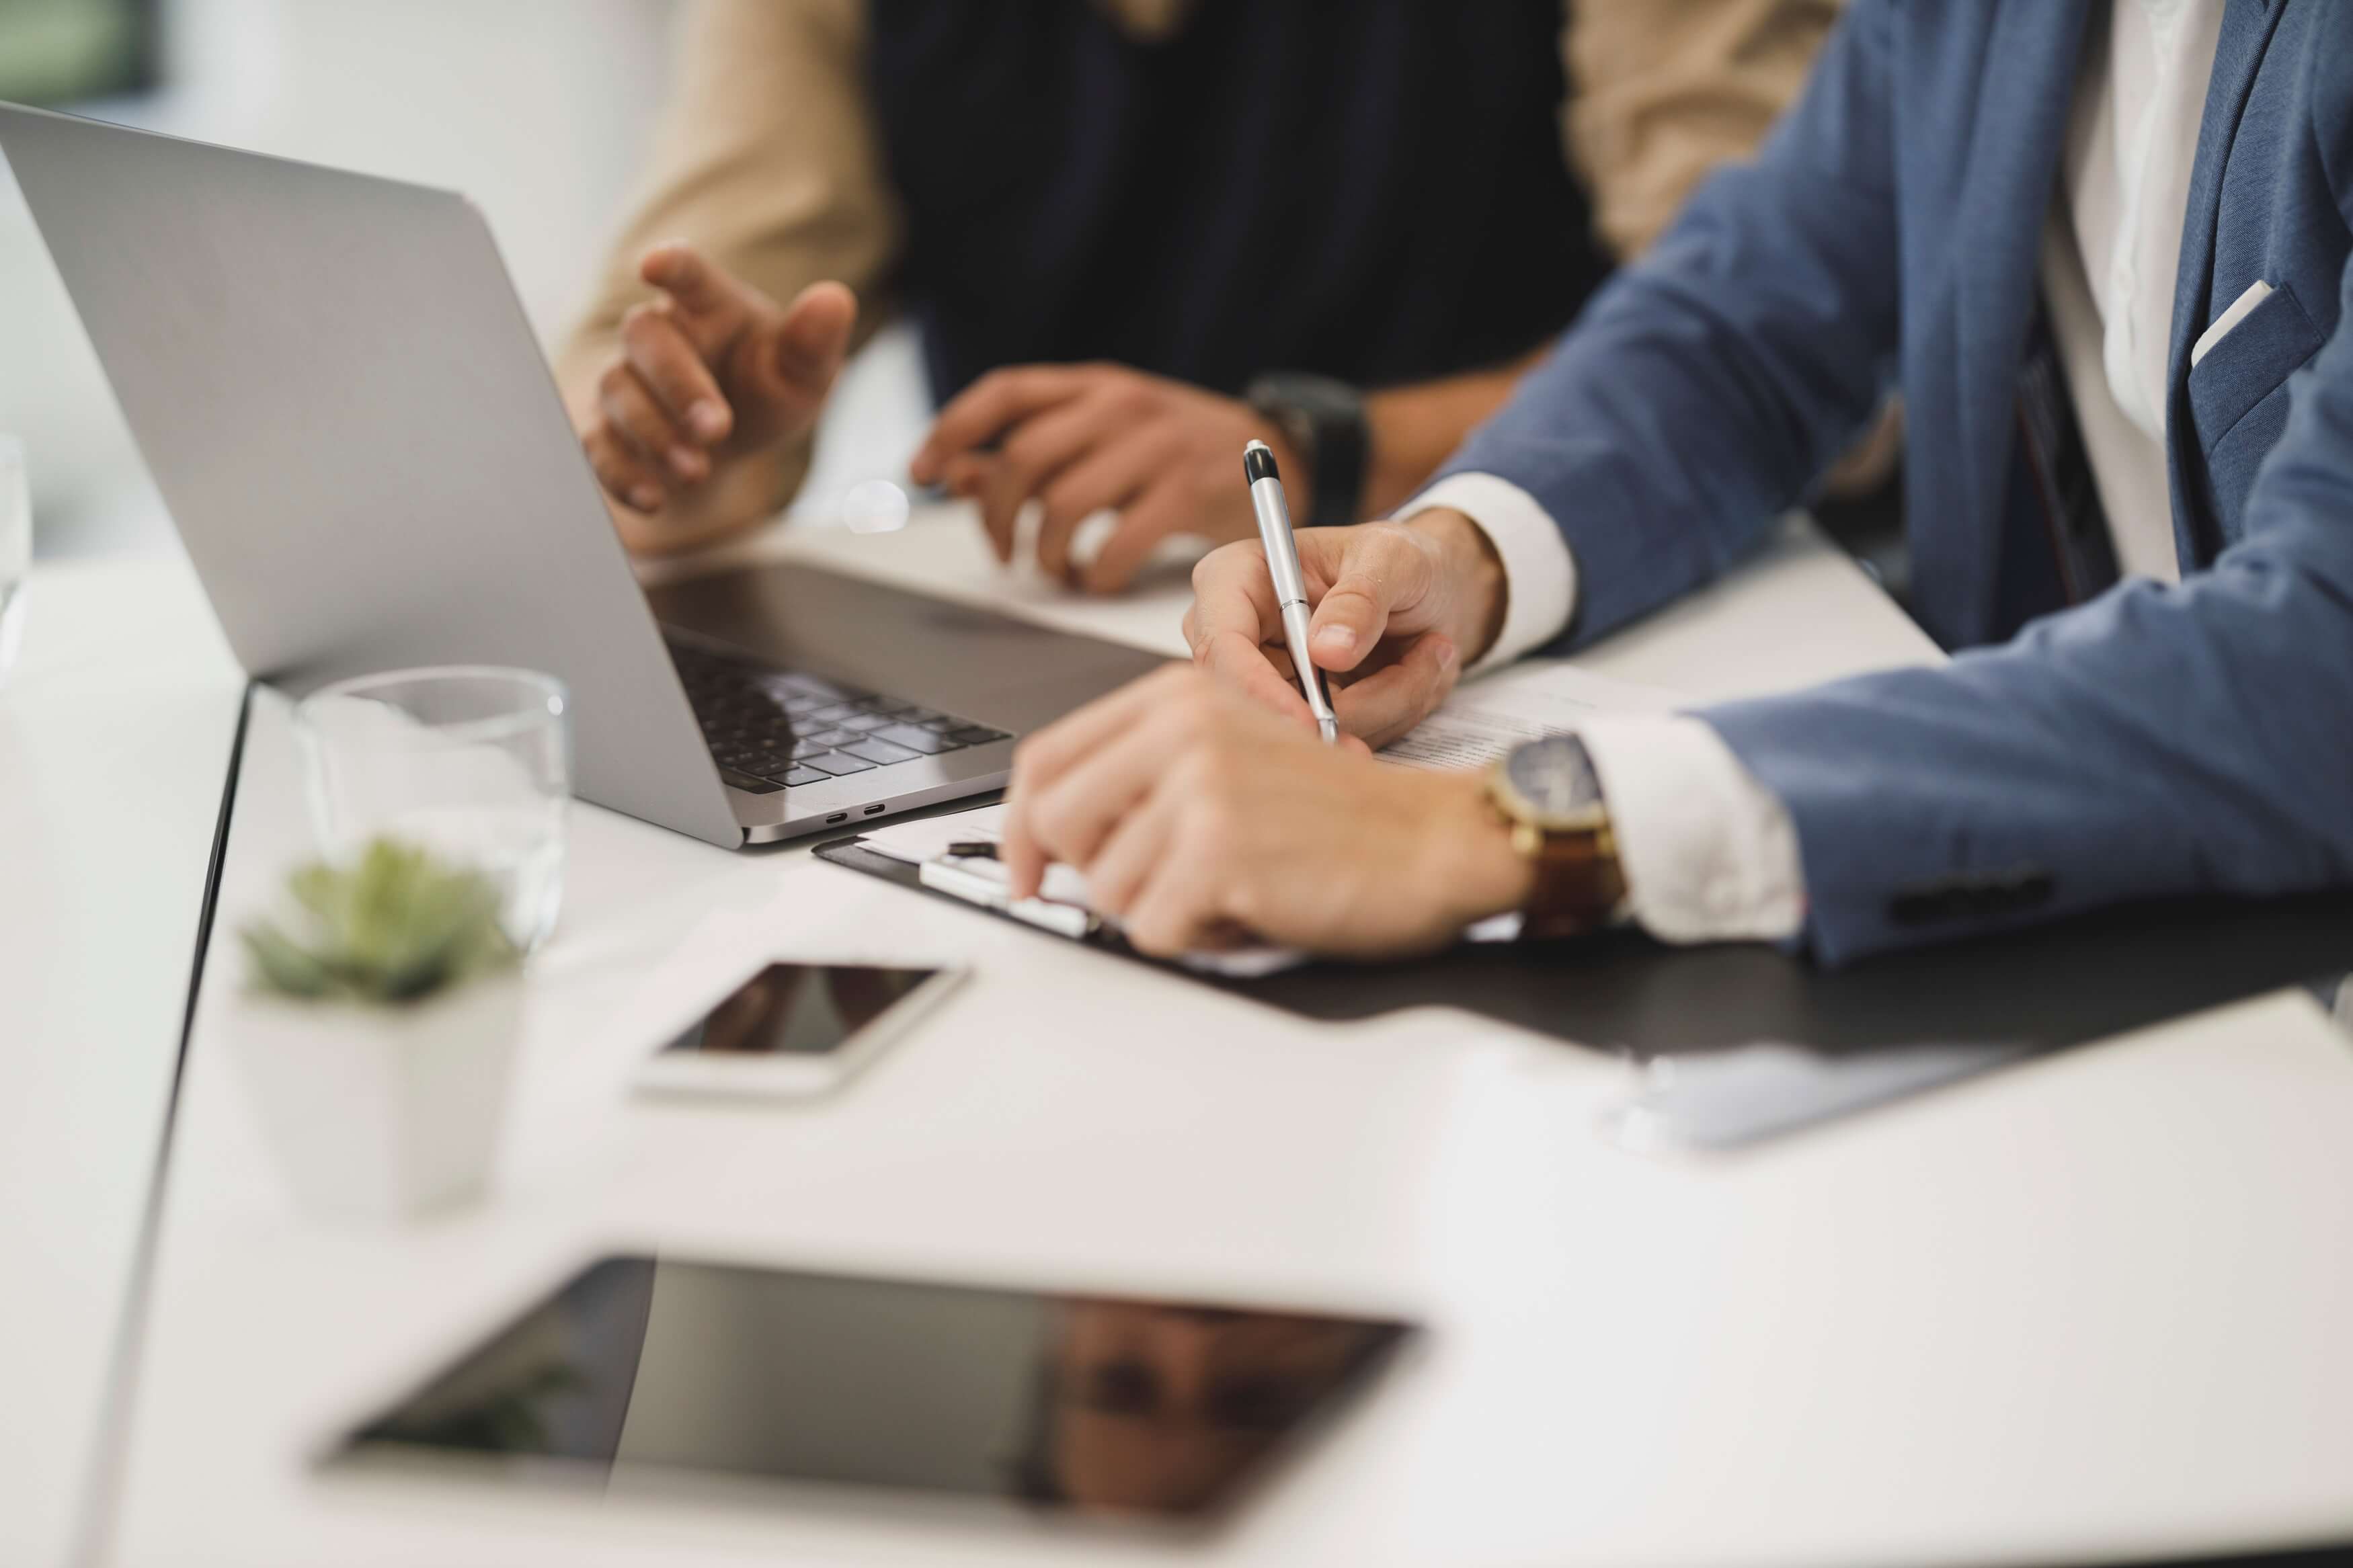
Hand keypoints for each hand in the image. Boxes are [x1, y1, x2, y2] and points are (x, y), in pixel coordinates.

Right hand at [576, 241, 855, 545]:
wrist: (732, 442)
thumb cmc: (766, 389)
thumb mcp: (804, 373)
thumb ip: (816, 342)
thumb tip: (835, 300)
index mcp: (708, 306)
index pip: (688, 274)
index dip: (671, 265)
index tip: (654, 265)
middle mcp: (659, 334)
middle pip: (647, 337)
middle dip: (678, 384)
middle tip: (715, 428)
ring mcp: (627, 380)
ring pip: (619, 391)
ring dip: (654, 433)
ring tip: (696, 470)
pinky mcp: (609, 430)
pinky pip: (599, 446)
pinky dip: (622, 474)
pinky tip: (653, 498)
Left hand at [908, 364, 1299, 594]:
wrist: (1283, 449)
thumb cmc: (1180, 449)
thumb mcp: (1106, 434)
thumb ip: (1036, 451)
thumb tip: (954, 472)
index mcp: (1094, 385)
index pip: (1005, 393)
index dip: (952, 429)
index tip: (922, 471)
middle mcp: (1121, 406)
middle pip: (1024, 456)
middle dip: (996, 513)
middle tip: (1002, 549)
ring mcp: (1157, 448)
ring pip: (1063, 505)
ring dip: (1044, 551)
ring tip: (1054, 567)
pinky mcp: (1189, 494)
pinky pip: (1117, 544)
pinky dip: (1095, 574)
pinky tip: (1097, 578)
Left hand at [1000, 667, 1531, 957]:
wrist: (1435, 837)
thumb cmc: (1345, 811)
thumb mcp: (1235, 752)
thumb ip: (1148, 770)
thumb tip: (1052, 833)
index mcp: (1177, 696)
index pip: (1045, 758)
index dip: (1019, 824)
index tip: (1027, 867)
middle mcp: (1180, 731)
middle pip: (1053, 822)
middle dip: (1089, 873)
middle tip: (1148, 890)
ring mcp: (1198, 789)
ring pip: (1106, 887)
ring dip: (1164, 910)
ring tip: (1232, 887)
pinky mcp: (1219, 852)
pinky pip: (1154, 929)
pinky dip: (1199, 938)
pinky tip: (1251, 909)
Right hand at [1182, 509, 1504, 748]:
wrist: (1437, 590)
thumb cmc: (1402, 559)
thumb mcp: (1393, 559)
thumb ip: (1361, 599)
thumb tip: (1326, 649)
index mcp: (1236, 579)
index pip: (1221, 646)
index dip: (1258, 691)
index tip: (1313, 721)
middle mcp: (1239, 634)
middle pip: (1257, 703)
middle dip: (1337, 710)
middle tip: (1408, 688)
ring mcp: (1268, 680)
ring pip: (1309, 728)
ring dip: (1385, 702)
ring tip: (1430, 650)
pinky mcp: (1301, 713)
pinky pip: (1338, 738)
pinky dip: (1391, 713)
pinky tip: (1415, 671)